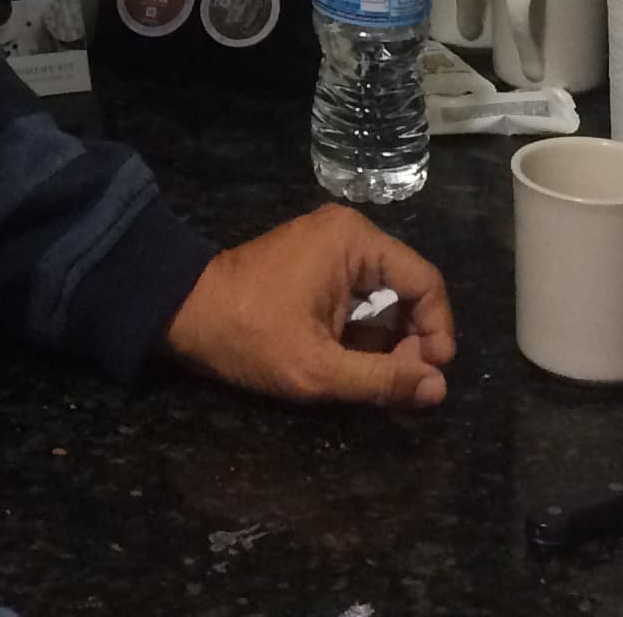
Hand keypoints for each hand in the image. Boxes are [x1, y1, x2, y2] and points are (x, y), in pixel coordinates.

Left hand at [161, 205, 455, 408]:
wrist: (183, 313)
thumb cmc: (249, 336)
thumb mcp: (319, 368)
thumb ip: (383, 379)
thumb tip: (439, 389)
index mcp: (355, 241)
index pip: (426, 283)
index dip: (438, 332)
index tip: (431, 377)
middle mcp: (349, 233)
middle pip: (409, 287)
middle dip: (414, 339)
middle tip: (405, 385)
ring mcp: (330, 245)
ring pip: (386, 295)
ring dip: (391, 338)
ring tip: (383, 381)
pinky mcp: (316, 263)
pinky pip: (360, 295)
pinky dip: (366, 329)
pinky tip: (359, 364)